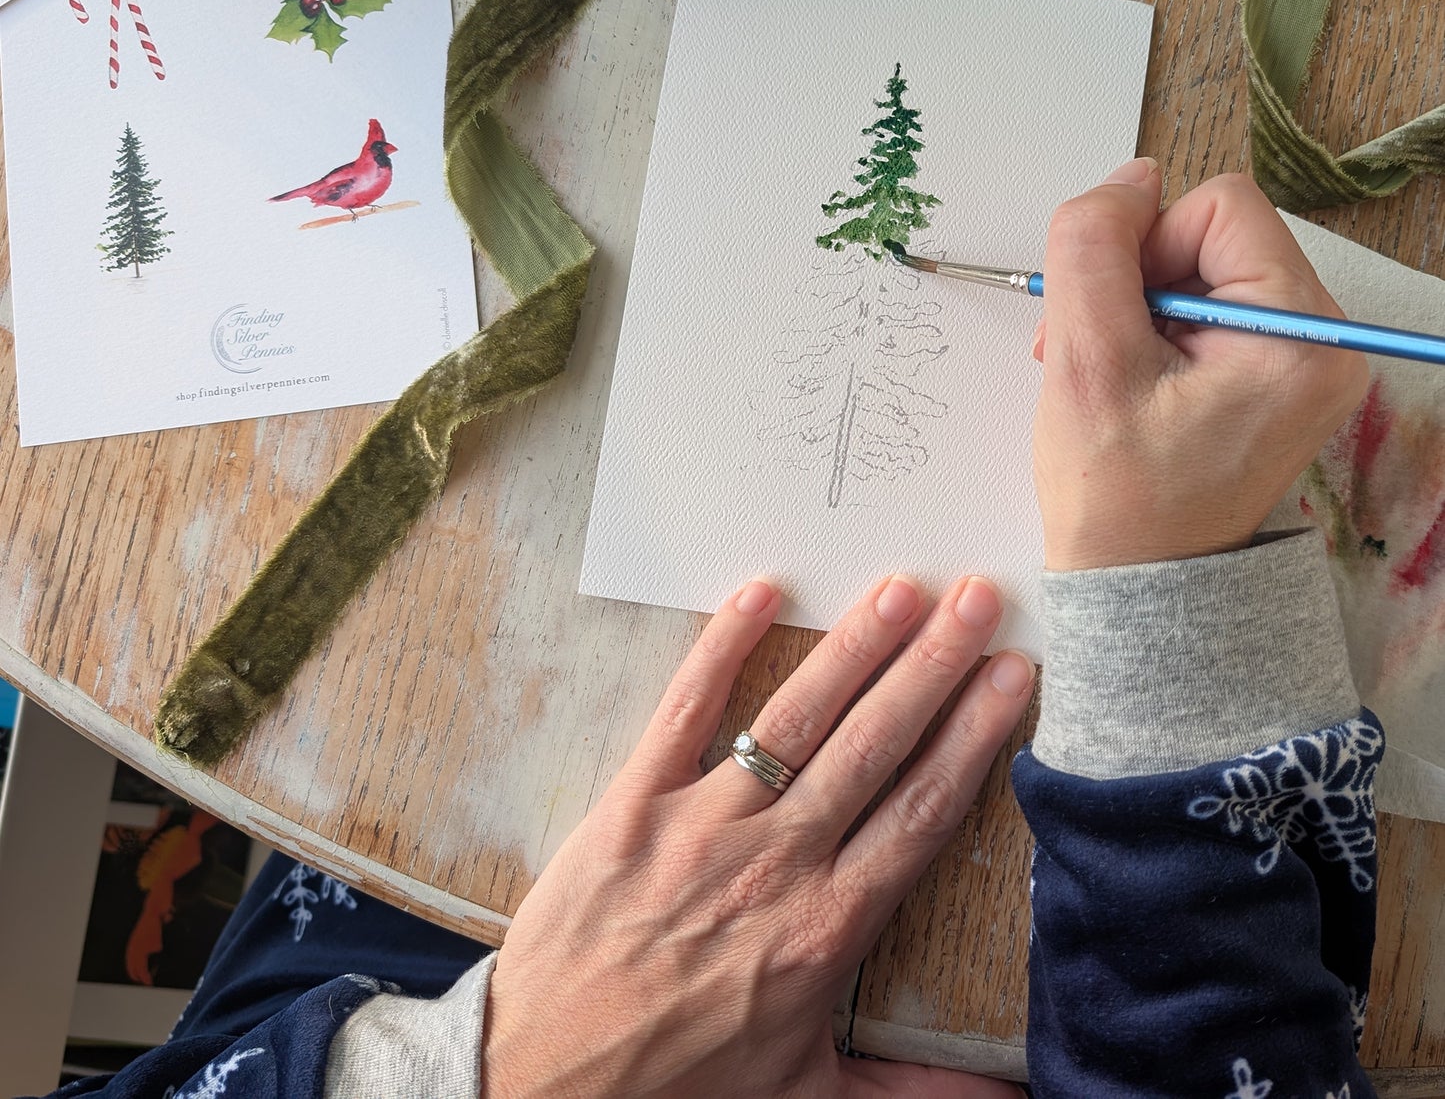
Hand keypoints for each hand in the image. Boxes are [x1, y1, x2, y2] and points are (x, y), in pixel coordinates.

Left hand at [482, 575, 1034, 1097]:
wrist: (545, 1087)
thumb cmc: (680, 1087)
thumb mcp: (809, 1095)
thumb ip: (913, 1091)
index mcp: (827, 928)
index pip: (920, 811)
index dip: (971, 737)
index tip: (1010, 677)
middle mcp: (775, 864)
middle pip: (872, 747)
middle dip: (932, 667)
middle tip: (977, 598)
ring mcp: (700, 827)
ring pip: (794, 722)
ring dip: (852, 650)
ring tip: (899, 589)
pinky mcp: (630, 805)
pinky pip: (682, 712)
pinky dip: (719, 649)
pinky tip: (757, 594)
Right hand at [1032, 162, 1367, 569]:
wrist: (1141, 585)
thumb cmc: (1117, 495)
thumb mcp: (1086, 359)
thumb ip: (1095, 247)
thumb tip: (1129, 175)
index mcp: (1299, 335)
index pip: (1220, 207)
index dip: (1143, 242)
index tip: (1108, 318)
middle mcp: (1322, 339)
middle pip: (1212, 234)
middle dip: (1134, 277)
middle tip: (1091, 350)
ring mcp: (1302, 358)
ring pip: (1201, 268)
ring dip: (1134, 305)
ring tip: (1104, 371)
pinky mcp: (1276, 373)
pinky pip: (1208, 306)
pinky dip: (1154, 328)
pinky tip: (1127, 377)